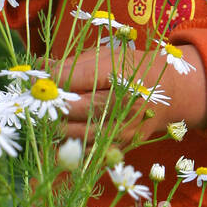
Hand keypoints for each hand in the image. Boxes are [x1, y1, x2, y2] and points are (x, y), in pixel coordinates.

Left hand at [48, 42, 206, 150]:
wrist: (169, 93)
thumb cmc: (132, 69)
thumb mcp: (108, 56)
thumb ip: (75, 62)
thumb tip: (41, 66)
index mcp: (123, 74)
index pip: (82, 78)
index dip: (56, 79)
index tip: (37, 79)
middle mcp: (127, 103)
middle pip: (80, 108)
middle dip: (54, 106)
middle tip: (37, 102)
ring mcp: (125, 129)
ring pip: (82, 133)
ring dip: (58, 127)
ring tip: (43, 118)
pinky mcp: (122, 146)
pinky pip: (89, 150)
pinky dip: (71, 144)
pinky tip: (60, 134)